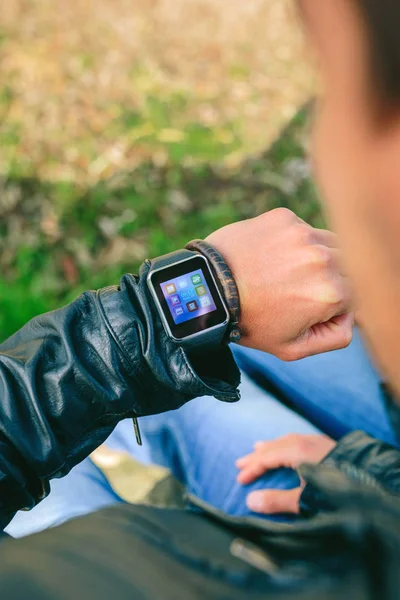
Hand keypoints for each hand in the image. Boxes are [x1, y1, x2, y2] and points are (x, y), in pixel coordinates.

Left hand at [206, 208, 352, 359]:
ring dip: (317, 259)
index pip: (355, 296)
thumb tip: (352, 318)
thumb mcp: (292, 348)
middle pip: (348, 267)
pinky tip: (271, 257)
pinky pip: (304, 230)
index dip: (333, 306)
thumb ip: (334, 337)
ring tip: (284, 274)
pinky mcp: (285, 218)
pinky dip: (295, 243)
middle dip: (329, 280)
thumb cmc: (248, 321)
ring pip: (330, 244)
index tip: (307, 308)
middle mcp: (324, 258)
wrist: (207, 287)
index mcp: (332, 292)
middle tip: (296, 291)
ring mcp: (304, 234)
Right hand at [236, 434, 335, 513]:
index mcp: (297, 451)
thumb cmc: (336, 491)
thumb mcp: (305, 500)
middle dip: (257, 456)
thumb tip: (251, 501)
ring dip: (270, 447)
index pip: (267, 457)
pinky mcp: (326, 445)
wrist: (369, 481)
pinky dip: (284, 444)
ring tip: (258, 448)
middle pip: (274, 446)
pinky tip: (287, 448)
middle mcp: (304, 442)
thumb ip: (277, 501)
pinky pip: (296, 440)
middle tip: (240, 463)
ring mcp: (316, 441)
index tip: (240, 480)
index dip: (252, 468)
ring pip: (286, 441)